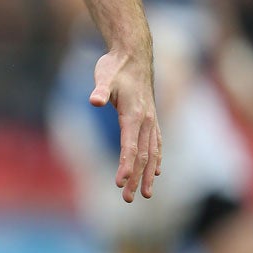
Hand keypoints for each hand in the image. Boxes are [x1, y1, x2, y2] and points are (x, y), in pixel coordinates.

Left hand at [90, 47, 160, 201]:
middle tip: (128, 199)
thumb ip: (100, 90)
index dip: (125, 166)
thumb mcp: (104, 75)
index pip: (130, 147)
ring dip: (149, 174)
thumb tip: (95, 100)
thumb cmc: (115, 65)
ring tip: (146, 194)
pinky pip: (157, 143)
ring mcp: (151, 119)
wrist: (134, 53)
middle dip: (136, 178)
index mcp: (134, 114)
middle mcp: (146, 120)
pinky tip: (157, 171)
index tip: (120, 184)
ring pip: (153, 152)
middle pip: (143, 155)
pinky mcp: (151, 118)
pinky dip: (157, 159)